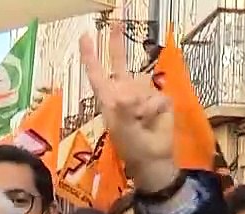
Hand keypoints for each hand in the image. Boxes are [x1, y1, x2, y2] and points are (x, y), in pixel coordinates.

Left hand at [80, 14, 175, 191]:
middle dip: (117, 44)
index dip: (91, 56)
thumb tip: (127, 93)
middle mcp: (124, 92)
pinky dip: (156, 110)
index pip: (97, 74)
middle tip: (115, 23)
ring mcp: (142, 94)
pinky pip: (159, 96)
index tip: (85, 36)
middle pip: (119, 64)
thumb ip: (125, 109)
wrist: (153, 159)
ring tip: (142, 121)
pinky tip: (153, 121)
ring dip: (144, 104)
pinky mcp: (160, 99)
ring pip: (143, 85)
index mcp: (109, 99)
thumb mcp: (124, 129)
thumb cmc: (132, 147)